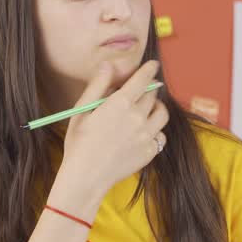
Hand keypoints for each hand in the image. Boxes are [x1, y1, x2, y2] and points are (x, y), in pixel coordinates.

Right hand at [58, 59, 168, 200]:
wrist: (86, 177)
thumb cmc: (79, 142)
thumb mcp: (83, 110)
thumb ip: (98, 85)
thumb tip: (109, 65)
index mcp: (121, 103)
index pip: (143, 79)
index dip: (149, 69)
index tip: (152, 65)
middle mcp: (138, 117)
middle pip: (152, 95)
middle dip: (148, 90)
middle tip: (140, 92)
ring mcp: (146, 135)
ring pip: (162, 113)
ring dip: (157, 107)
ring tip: (149, 109)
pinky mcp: (150, 151)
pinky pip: (160, 135)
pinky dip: (155, 130)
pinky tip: (144, 132)